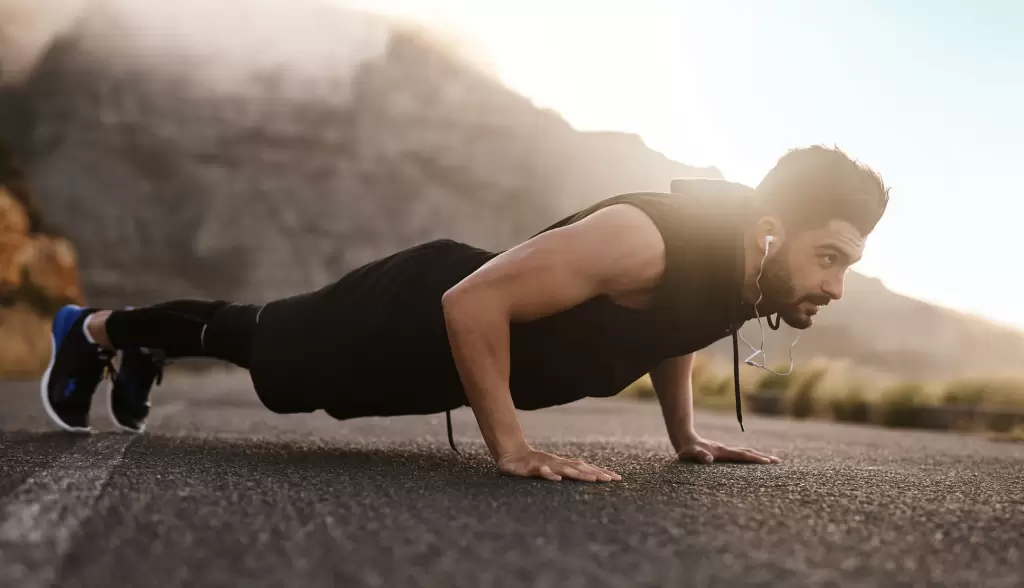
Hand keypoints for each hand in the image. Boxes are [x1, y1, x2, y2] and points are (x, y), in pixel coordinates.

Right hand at [497, 446, 621, 481]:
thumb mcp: (551, 471)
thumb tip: (586, 478)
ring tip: (592, 479)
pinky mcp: (532, 468)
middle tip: (611, 480)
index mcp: (564, 465)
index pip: (586, 468)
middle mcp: (558, 464)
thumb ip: (566, 474)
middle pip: (580, 468)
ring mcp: (546, 464)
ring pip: (564, 469)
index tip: (617, 478)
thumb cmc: (532, 465)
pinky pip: (541, 471)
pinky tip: (556, 479)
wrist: (511, 455)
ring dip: (579, 474)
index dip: (601, 472)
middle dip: (596, 473)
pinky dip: (549, 474)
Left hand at [676, 434, 780, 464]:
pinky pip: (739, 456)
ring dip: (757, 456)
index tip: (768, 462)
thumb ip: (698, 455)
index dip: (755, 458)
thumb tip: (708, 460)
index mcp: (722, 451)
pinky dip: (749, 458)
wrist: (683, 439)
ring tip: (770, 461)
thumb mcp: (689, 453)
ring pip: (744, 453)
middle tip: (777, 462)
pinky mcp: (722, 454)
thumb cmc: (686, 449)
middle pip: (747, 452)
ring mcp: (725, 451)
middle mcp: (726, 450)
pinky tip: (752, 462)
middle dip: (762, 457)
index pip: (742, 455)